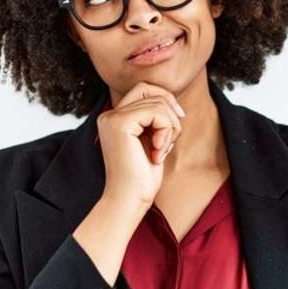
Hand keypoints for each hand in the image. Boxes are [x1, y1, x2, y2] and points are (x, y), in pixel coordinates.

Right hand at [98, 81, 186, 206]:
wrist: (129, 199)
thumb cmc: (142, 176)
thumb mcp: (152, 141)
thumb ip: (156, 120)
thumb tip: (173, 103)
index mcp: (114, 118)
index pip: (144, 89)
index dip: (166, 100)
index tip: (178, 120)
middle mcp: (109, 115)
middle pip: (150, 90)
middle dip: (170, 113)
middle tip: (169, 140)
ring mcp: (112, 118)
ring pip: (158, 103)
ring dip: (170, 127)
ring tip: (162, 150)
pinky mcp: (120, 124)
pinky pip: (157, 112)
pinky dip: (166, 132)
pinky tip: (158, 152)